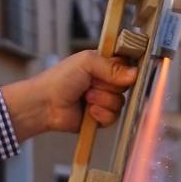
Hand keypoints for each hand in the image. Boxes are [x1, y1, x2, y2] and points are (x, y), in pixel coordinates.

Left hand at [0, 50, 137, 141]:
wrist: (45, 104)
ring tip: (85, 98)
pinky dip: (101, 115)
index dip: (125, 70)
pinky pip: (113, 118)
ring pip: (120, 103)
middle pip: (126, 86)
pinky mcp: (100, 117)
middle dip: (108, 87)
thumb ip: (111, 67)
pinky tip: (88, 111)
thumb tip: (135, 74)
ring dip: (102, 101)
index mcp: (103, 65)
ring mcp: (103, 100)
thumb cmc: (60, 79)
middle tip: (90, 85)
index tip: (119, 72)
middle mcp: (105, 82)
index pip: (127, 65)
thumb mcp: (86, 63)